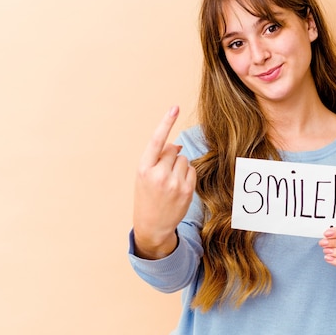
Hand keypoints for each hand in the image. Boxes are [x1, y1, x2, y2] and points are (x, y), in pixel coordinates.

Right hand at [133, 106, 195, 258]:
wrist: (152, 226)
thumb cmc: (147, 198)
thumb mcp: (144, 176)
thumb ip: (157, 158)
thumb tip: (177, 144)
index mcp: (143, 168)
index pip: (156, 140)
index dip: (165, 122)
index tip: (174, 108)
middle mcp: (158, 174)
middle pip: (173, 150)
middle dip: (171, 157)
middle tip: (163, 174)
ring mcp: (173, 183)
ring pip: (184, 159)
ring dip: (180, 166)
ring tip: (170, 182)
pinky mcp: (187, 190)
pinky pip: (192, 170)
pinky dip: (187, 175)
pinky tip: (178, 187)